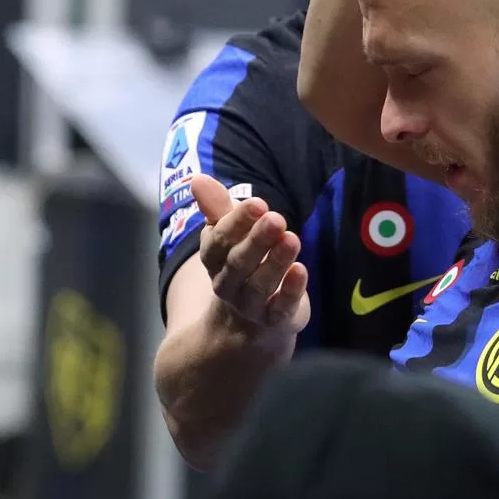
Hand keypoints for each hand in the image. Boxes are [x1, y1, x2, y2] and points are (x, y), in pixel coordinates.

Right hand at [191, 174, 309, 341]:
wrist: (248, 320)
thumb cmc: (242, 261)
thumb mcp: (229, 232)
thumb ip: (217, 207)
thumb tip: (197, 178)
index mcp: (214, 259)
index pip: (220, 240)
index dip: (237, 222)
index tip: (258, 203)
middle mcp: (227, 283)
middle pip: (238, 262)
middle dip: (257, 240)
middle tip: (277, 218)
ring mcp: (250, 304)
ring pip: (260, 285)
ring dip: (276, 262)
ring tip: (292, 239)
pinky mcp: (274, 319)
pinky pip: (280, 308)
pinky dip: (291, 290)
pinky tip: (301, 271)